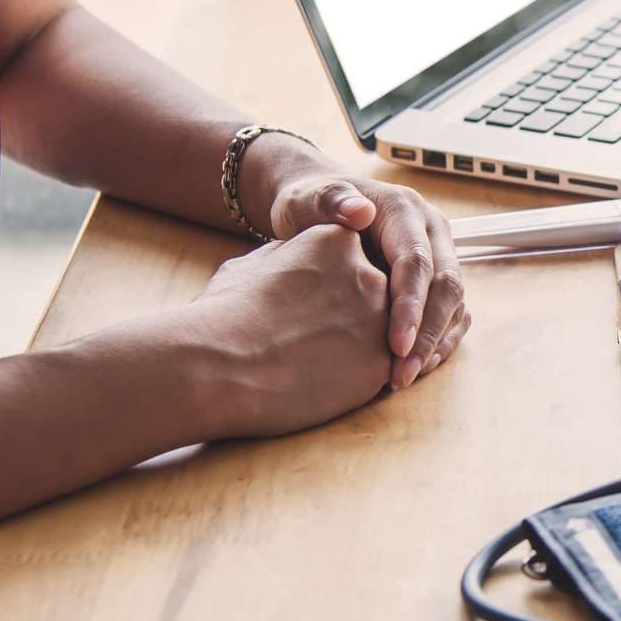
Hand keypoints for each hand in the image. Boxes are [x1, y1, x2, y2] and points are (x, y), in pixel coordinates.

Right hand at [183, 226, 466, 438]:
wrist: (218, 365)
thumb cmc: (223, 316)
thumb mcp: (253, 267)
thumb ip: (287, 260)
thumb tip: (290, 262)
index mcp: (338, 238)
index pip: (358, 257)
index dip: (345, 282)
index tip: (328, 303)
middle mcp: (369, 271)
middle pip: (387, 293)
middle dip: (381, 314)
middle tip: (352, 338)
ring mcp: (382, 315)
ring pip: (402, 330)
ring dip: (400, 343)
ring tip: (374, 362)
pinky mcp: (385, 359)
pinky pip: (399, 366)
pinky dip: (394, 373)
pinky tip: (377, 382)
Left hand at [241, 139, 465, 388]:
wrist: (315, 207)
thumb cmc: (307, 205)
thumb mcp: (307, 199)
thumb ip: (330, 202)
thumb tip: (361, 212)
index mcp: (405, 210)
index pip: (418, 261)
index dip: (411, 305)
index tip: (397, 346)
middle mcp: (431, 231)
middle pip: (447, 285)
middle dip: (428, 334)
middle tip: (402, 376)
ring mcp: (439, 255)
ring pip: (456, 303)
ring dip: (435, 344)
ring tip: (405, 378)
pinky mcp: (436, 279)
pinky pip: (453, 313)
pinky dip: (439, 342)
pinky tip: (416, 368)